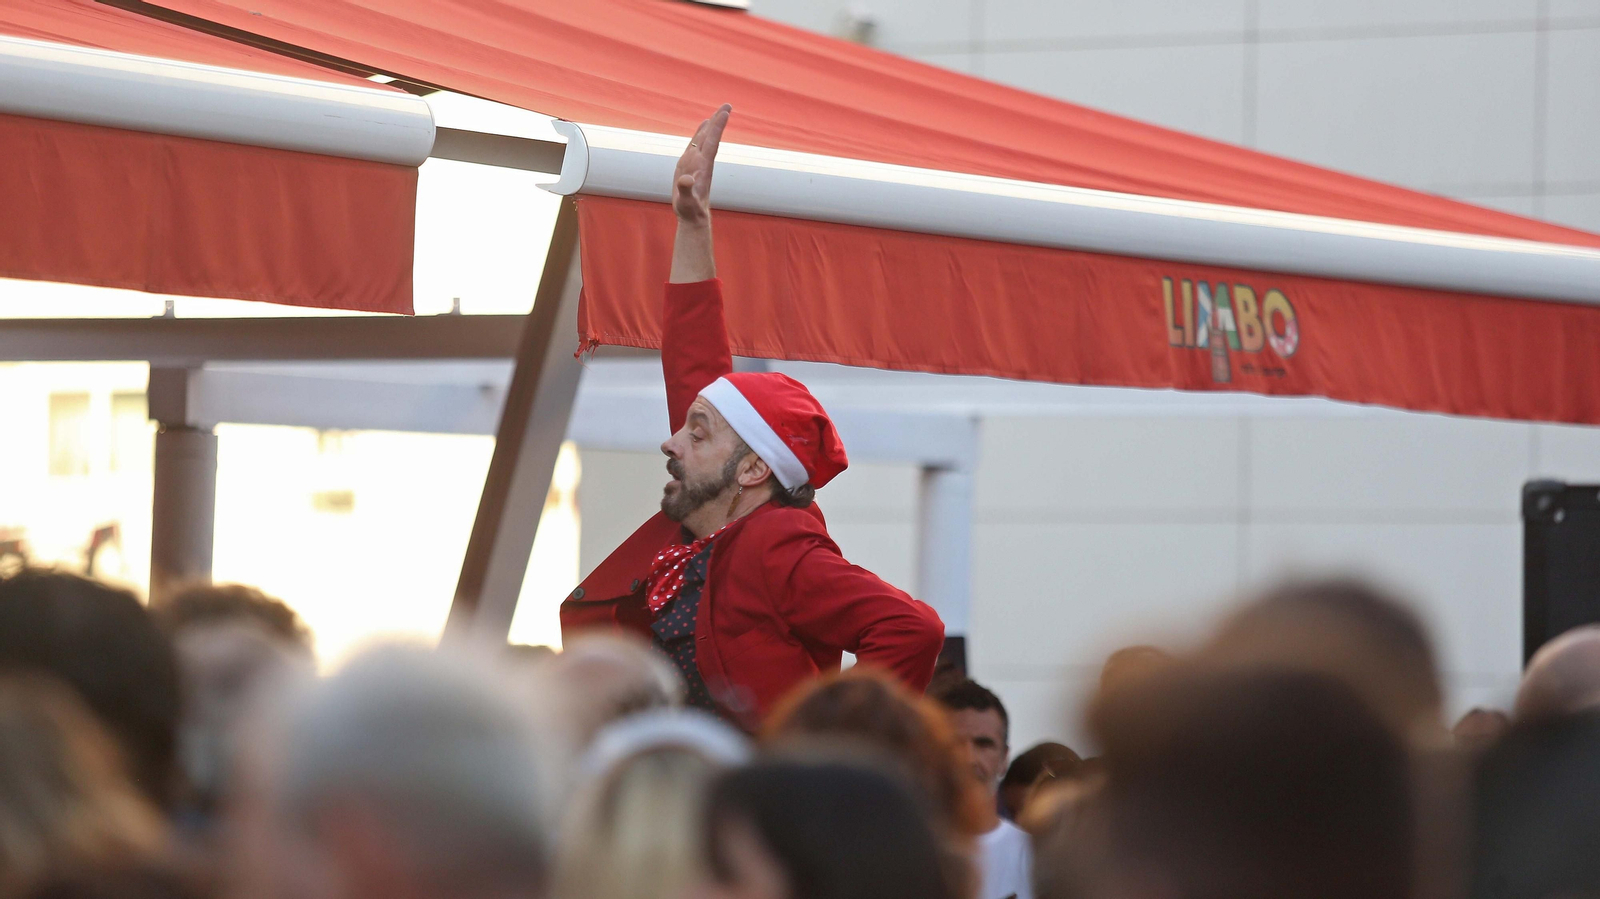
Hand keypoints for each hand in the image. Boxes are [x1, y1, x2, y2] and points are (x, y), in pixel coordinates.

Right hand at [673, 104, 731, 223]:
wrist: (694, 218)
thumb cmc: (690, 210)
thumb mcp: (687, 202)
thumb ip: (686, 190)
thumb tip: (687, 180)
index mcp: (702, 167)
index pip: (711, 142)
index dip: (717, 126)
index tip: (725, 112)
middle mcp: (701, 162)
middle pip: (710, 138)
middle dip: (717, 121)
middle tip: (727, 105)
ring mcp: (696, 164)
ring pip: (704, 141)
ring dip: (710, 126)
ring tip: (715, 114)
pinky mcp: (690, 167)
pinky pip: (696, 147)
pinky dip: (700, 135)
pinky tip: (702, 130)